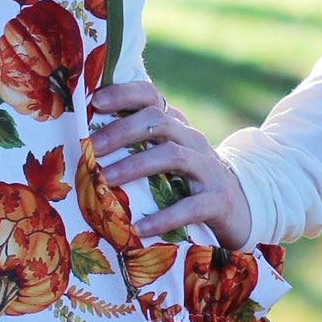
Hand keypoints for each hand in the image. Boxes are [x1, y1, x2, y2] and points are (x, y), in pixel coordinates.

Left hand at [90, 80, 251, 249]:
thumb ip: (135, 148)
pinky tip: (139, 228)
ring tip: (106, 181)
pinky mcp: (218, 200)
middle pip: (157, 121)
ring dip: (135, 167)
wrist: (240, 211)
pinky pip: (190, 206)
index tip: (95, 102)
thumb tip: (81, 145)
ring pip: (172, 156)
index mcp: (176, 127)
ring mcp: (208, 168)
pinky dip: (164, 217)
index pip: (151, 96)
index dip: (124, 94)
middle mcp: (192, 140)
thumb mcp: (163, 159)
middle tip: (90, 148)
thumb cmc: (187, 184)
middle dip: (121, 132)